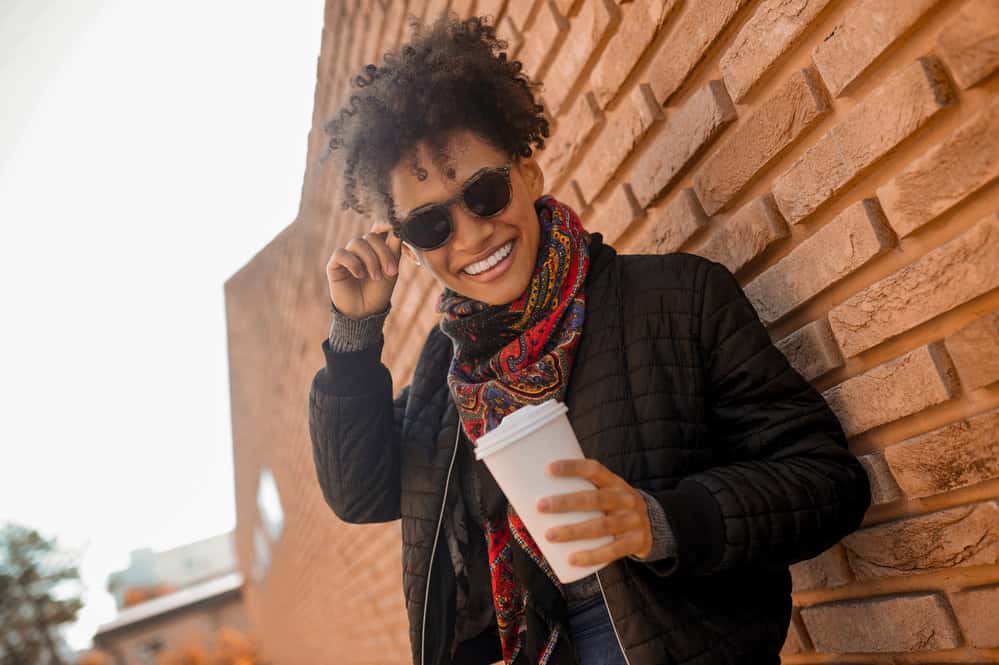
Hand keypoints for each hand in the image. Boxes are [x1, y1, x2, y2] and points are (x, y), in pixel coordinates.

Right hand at [326, 219, 402, 318]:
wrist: (365, 312)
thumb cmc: (379, 291)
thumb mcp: (392, 269)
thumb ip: (394, 248)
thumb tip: (399, 226)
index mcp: (375, 248)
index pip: (380, 230)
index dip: (386, 226)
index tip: (396, 227)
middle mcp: (360, 249)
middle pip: (371, 236)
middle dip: (383, 253)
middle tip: (390, 272)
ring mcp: (347, 255)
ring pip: (357, 243)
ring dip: (370, 260)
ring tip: (376, 277)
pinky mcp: (335, 264)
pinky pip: (342, 254)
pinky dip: (353, 263)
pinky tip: (360, 275)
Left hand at [536, 458, 653, 565]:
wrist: (654, 527)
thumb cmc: (616, 507)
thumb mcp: (608, 493)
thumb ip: (583, 491)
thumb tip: (537, 493)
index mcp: (616, 482)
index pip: (594, 469)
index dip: (572, 467)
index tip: (548, 469)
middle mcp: (626, 499)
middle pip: (594, 499)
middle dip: (565, 502)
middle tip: (540, 506)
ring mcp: (632, 521)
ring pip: (600, 526)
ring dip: (573, 531)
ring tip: (549, 535)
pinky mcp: (635, 542)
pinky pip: (611, 551)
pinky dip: (591, 556)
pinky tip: (572, 559)